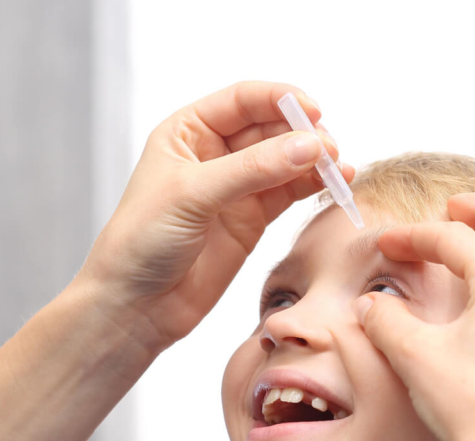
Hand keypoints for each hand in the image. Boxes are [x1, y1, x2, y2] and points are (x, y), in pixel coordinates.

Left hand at [79, 81, 352, 352]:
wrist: (135, 307)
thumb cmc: (140, 243)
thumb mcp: (192, 195)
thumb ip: (251, 169)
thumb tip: (307, 146)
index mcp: (186, 132)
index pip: (242, 101)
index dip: (280, 100)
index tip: (313, 111)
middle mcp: (213, 155)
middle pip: (270, 128)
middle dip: (302, 134)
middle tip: (329, 149)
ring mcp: (235, 188)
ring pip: (285, 161)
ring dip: (314, 160)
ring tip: (339, 168)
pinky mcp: (251, 221)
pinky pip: (290, 193)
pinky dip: (314, 187)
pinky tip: (336, 184)